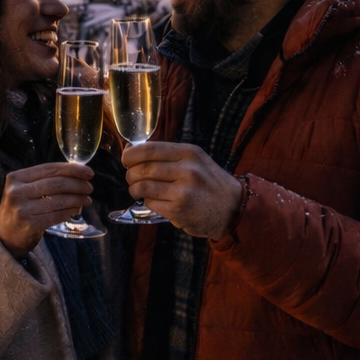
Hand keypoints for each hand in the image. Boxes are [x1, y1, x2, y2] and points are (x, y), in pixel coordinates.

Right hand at [0, 162, 94, 257]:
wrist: (4, 236)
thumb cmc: (20, 209)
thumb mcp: (24, 190)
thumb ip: (44, 180)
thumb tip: (77, 173)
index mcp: (16, 177)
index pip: (49, 169)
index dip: (71, 169)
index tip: (88, 172)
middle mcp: (17, 191)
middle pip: (55, 183)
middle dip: (77, 184)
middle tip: (90, 187)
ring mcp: (22, 208)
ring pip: (58, 200)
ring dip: (77, 199)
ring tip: (86, 199)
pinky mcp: (30, 224)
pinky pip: (57, 215)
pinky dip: (69, 212)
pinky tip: (76, 210)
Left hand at [122, 141, 242, 238]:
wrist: (233, 208)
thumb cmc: (209, 182)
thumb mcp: (194, 160)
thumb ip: (166, 155)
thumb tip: (131, 150)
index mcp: (188, 153)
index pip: (148, 149)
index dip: (130, 155)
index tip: (126, 159)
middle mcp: (187, 170)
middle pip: (141, 169)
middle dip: (130, 174)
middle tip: (133, 178)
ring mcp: (183, 191)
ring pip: (141, 186)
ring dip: (134, 189)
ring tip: (140, 190)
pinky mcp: (178, 210)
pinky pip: (150, 203)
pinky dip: (148, 202)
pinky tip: (157, 201)